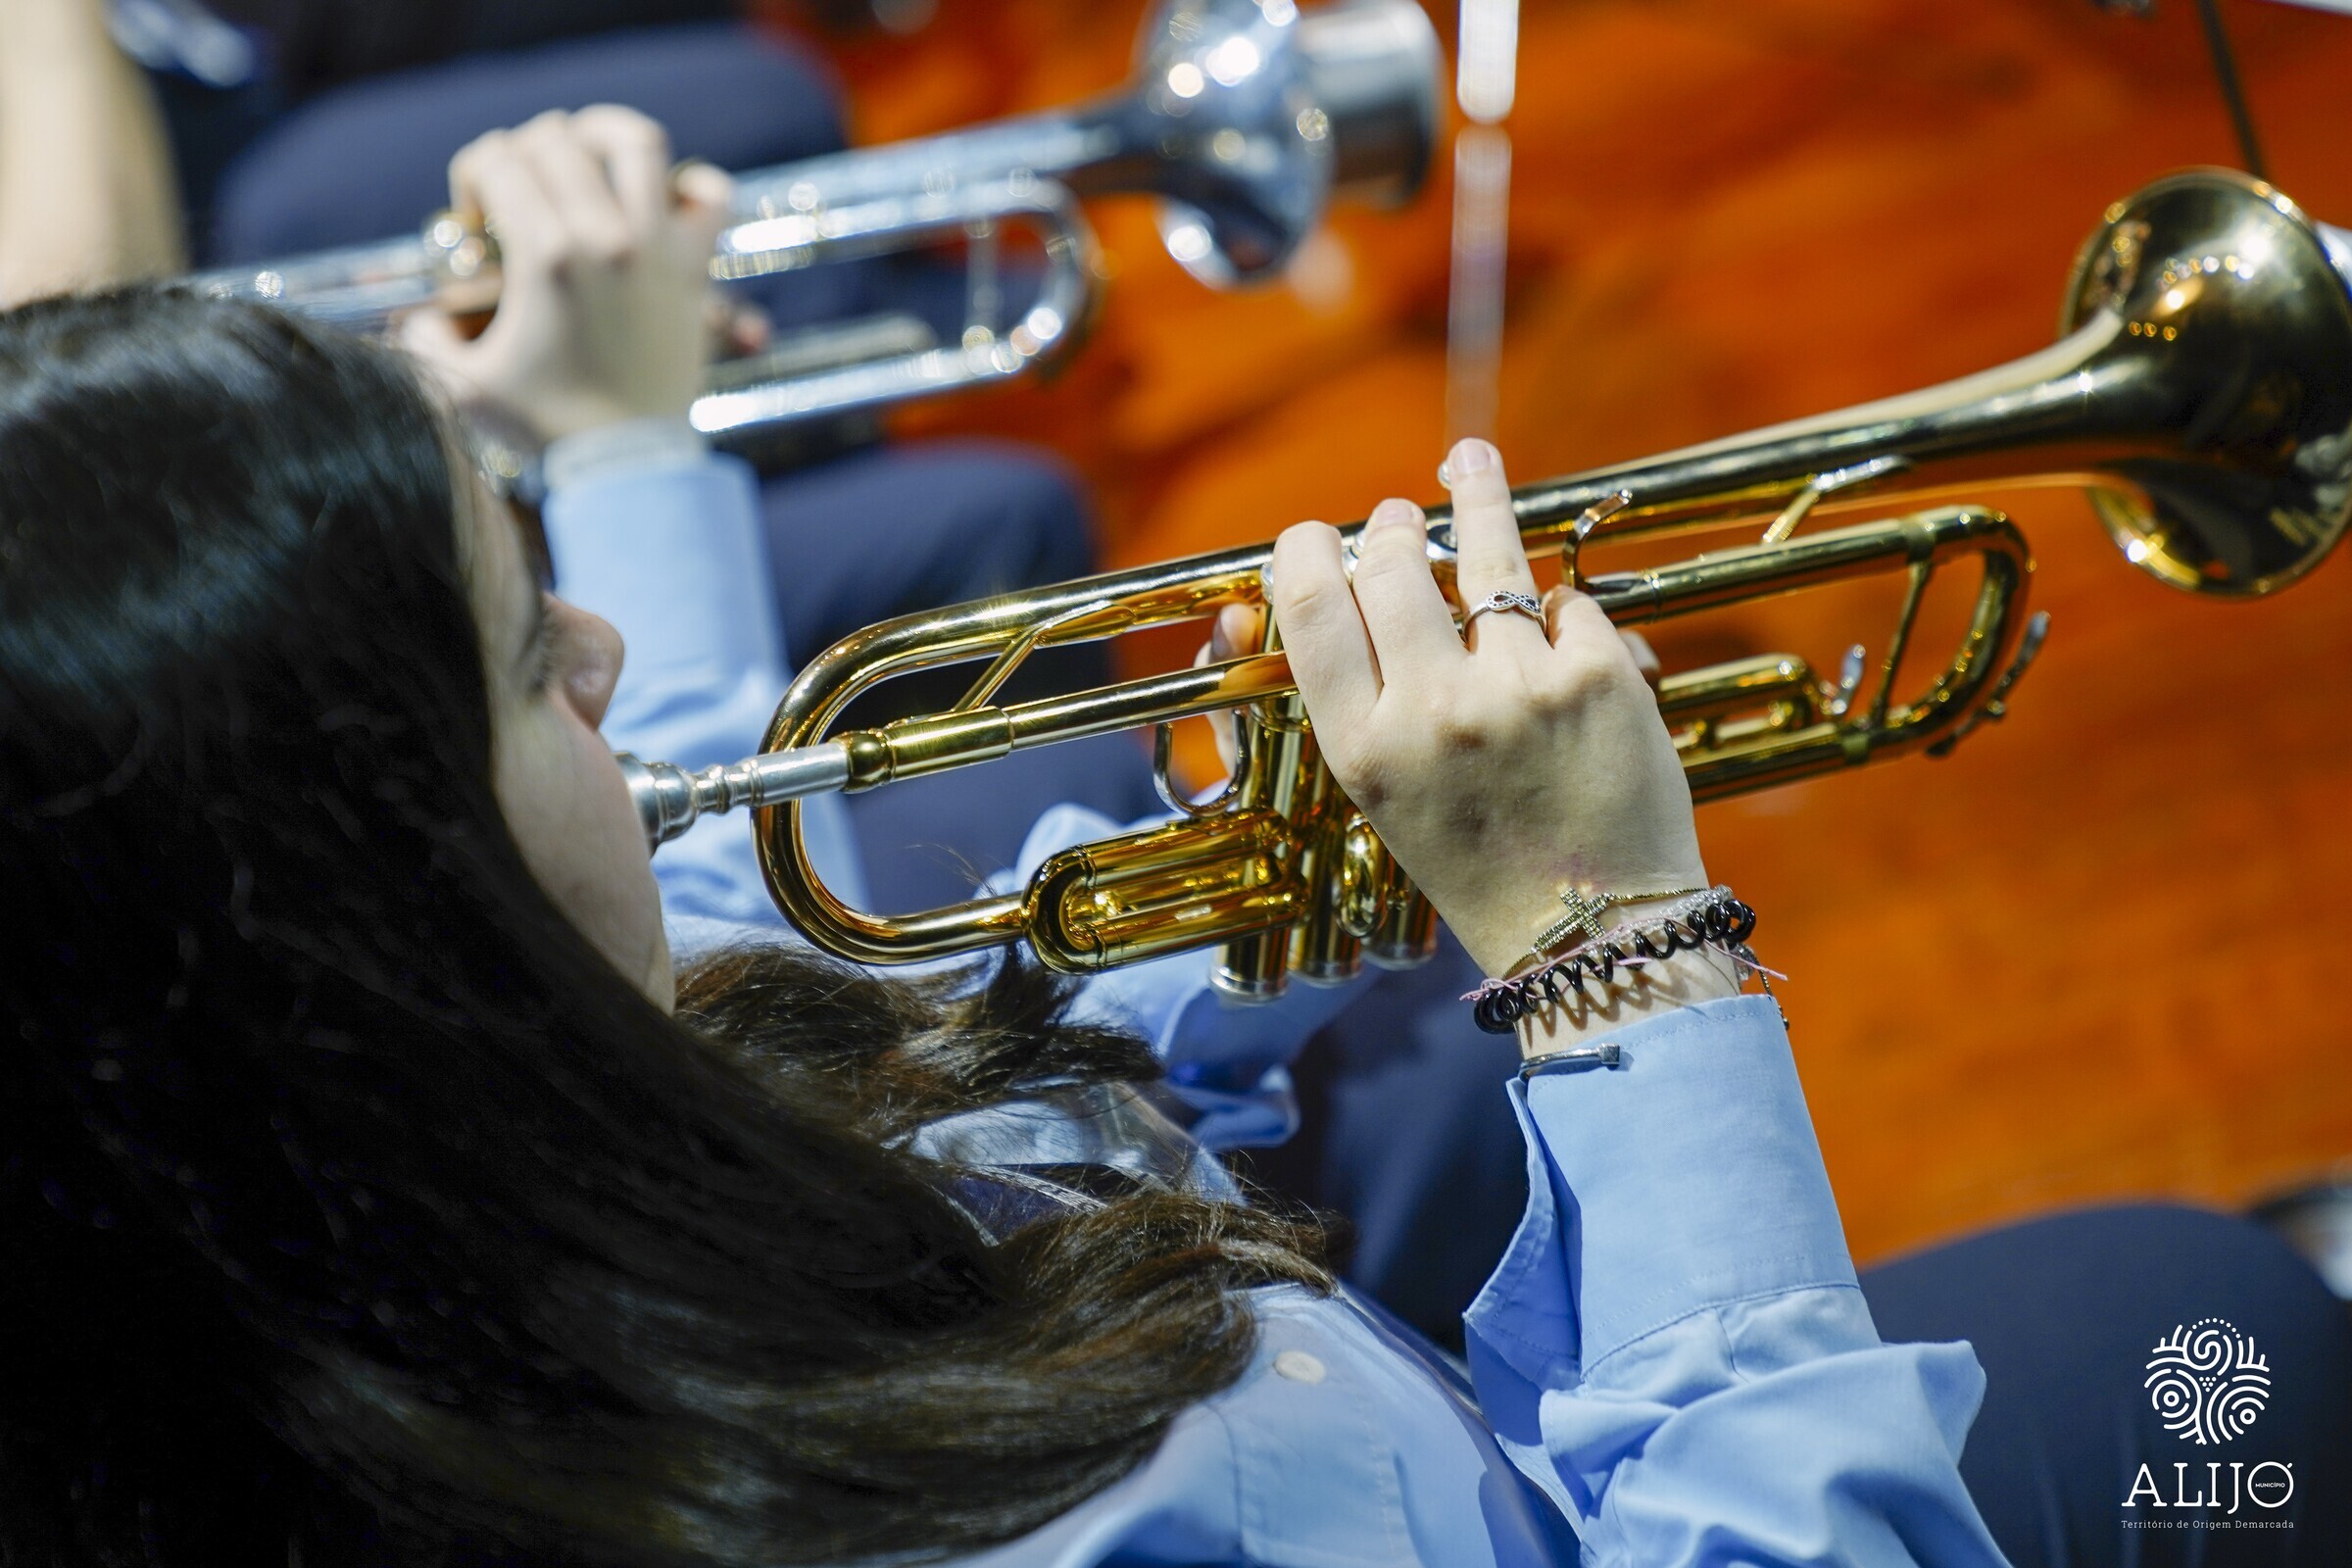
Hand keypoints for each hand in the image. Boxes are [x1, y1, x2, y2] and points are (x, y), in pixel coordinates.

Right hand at [402, 107, 731, 442]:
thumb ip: (425, 341)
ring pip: (635, 142)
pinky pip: (711, 196)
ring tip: (582, 151)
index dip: (475, 172)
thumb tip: (417, 319)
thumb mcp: (464, 386)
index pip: (500, 160)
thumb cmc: (547, 430)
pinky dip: (692, 181)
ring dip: (600, 133)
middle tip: (517, 191)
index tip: (476, 216)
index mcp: (546, 256)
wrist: (629, 467)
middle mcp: (606, 237)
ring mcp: (657, 248)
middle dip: (523, 151)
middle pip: (556, 141)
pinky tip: (663, 193)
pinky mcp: (693, 269)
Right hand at [1268, 438, 1722, 998]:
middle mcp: (1432, 712)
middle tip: (1394, 519)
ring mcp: (1519, 687)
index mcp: (1364, 750)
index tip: (1311, 534)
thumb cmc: (1484, 865)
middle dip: (1387, 527)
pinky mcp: (1598, 674)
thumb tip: (1345, 589)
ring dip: (1475, 497)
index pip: (1309, 610)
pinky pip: (1565, 600)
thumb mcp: (1389, 799)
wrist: (1591, 933)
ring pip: (1484, 554)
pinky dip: (1558, 608)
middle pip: (1387, 566)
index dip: (1304, 553)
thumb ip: (1364, 702)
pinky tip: (1554, 625)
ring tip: (1469, 460)